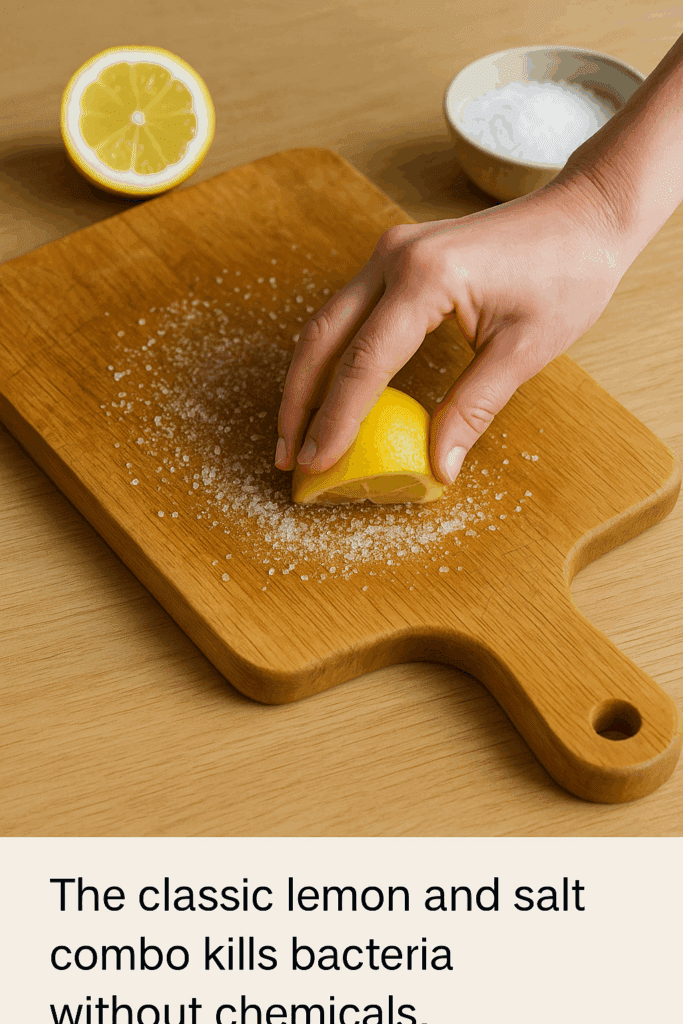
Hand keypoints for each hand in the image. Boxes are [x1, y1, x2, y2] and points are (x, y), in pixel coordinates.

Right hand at [275, 175, 625, 483]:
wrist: (584, 214)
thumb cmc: (567, 274)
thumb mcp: (524, 352)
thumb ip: (473, 409)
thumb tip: (438, 468)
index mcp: (426, 278)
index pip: (364, 363)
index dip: (336, 421)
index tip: (316, 463)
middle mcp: (394, 257)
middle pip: (323, 338)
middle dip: (299, 403)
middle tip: (290, 458)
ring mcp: (390, 252)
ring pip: (326, 323)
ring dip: (308, 380)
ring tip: (298, 434)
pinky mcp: (396, 257)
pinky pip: (349, 313)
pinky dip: (332, 357)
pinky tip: (328, 392)